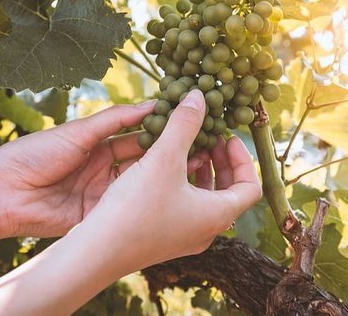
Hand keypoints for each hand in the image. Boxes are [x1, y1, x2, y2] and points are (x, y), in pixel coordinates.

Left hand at [0, 101, 204, 238]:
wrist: (3, 194)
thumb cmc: (36, 154)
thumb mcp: (80, 132)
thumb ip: (116, 120)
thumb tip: (151, 105)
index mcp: (99, 144)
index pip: (137, 134)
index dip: (160, 129)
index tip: (188, 120)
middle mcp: (105, 168)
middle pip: (143, 159)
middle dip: (168, 152)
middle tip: (200, 144)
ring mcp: (104, 193)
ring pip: (140, 182)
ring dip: (163, 175)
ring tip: (194, 165)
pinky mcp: (101, 214)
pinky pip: (128, 204)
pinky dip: (147, 197)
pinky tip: (170, 190)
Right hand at [86, 90, 261, 273]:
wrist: (96, 252)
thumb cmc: (135, 208)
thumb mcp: (164, 158)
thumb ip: (184, 124)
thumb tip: (199, 96)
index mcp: (218, 215)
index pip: (251, 187)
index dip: (243, 158)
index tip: (227, 138)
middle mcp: (207, 231)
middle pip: (229, 192)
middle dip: (221, 161)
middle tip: (209, 137)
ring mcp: (186, 237)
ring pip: (206, 199)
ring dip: (201, 171)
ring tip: (186, 147)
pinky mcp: (165, 238)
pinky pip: (186, 207)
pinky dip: (183, 184)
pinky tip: (162, 167)